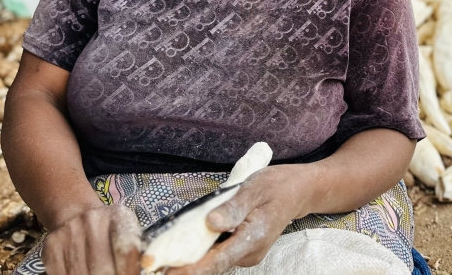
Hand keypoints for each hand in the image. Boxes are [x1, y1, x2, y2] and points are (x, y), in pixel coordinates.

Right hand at [41, 204, 140, 274]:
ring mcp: (69, 235)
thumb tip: (142, 267)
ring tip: (99, 274)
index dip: (128, 271)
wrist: (75, 213)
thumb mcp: (125, 231)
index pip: (126, 250)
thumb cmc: (109, 229)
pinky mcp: (52, 248)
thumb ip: (132, 252)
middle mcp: (92, 222)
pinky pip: (62, 274)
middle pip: (102, 268)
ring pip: (81, 274)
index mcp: (118, 217)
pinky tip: (81, 274)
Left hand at [166, 166, 312, 274]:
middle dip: (183, 266)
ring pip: (212, 261)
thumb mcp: (255, 188)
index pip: (218, 261)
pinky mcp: (241, 251)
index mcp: (253, 238)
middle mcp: (249, 253)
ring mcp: (245, 254)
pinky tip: (182, 247)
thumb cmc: (276, 186)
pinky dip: (199, 252)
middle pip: (211, 265)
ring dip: (190, 259)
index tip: (168, 273)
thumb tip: (211, 222)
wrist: (297, 191)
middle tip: (154, 262)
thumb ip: (233, 207)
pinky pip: (217, 254)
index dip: (192, 270)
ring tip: (162, 256)